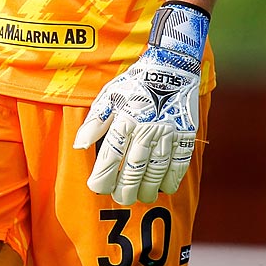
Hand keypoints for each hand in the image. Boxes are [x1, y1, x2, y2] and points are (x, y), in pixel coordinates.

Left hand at [72, 2, 208, 205]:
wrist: (171, 67)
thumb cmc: (134, 84)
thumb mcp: (108, 96)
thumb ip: (94, 123)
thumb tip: (80, 146)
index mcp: (124, 120)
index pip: (110, 156)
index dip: (102, 177)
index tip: (96, 188)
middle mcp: (146, 129)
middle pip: (134, 169)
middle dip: (125, 189)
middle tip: (120, 198)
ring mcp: (168, 133)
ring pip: (157, 170)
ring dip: (148, 188)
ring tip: (141, 197)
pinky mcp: (185, 134)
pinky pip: (179, 162)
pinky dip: (172, 178)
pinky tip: (165, 187)